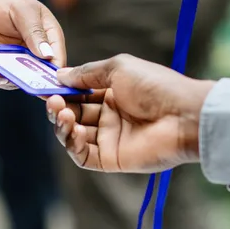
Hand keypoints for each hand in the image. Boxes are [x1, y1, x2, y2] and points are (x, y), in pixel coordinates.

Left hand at [0, 0, 65, 88]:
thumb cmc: (3, 2)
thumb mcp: (22, 10)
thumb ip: (34, 31)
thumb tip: (47, 55)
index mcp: (48, 36)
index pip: (57, 57)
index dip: (54, 72)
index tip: (46, 83)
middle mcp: (34, 52)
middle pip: (36, 74)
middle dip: (24, 81)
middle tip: (12, 80)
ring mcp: (16, 61)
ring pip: (14, 80)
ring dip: (1, 79)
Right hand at [44, 55, 213, 172]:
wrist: (183, 116)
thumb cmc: (156, 87)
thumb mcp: (118, 69)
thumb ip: (87, 73)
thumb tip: (59, 75)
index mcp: (112, 94)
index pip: (78, 94)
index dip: (62, 91)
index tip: (46, 86)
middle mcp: (109, 117)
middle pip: (73, 115)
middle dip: (59, 107)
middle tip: (53, 101)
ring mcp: (110, 139)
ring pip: (73, 136)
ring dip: (62, 124)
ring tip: (62, 113)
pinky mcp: (111, 159)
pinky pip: (82, 155)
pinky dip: (71, 143)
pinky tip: (71, 128)